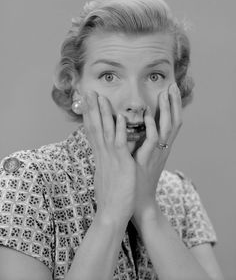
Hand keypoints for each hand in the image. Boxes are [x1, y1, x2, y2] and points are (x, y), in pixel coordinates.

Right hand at [82, 91, 135, 224]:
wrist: (111, 213)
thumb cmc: (110, 195)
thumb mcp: (106, 173)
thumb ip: (105, 160)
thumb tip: (103, 152)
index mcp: (100, 155)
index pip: (93, 131)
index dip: (90, 115)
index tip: (87, 102)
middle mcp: (102, 154)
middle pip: (95, 127)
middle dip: (91, 108)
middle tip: (88, 92)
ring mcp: (111, 158)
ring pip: (106, 131)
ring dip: (103, 113)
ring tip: (100, 97)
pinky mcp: (122, 164)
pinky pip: (120, 144)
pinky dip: (120, 130)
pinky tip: (120, 117)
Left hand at [133, 83, 182, 218]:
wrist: (136, 201)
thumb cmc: (135, 179)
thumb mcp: (140, 158)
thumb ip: (138, 143)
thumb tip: (130, 128)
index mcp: (160, 148)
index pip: (170, 123)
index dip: (172, 107)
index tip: (170, 91)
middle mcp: (162, 149)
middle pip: (173, 122)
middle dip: (174, 104)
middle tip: (173, 86)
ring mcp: (156, 154)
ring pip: (167, 128)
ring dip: (167, 109)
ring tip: (166, 92)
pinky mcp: (148, 160)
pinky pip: (153, 140)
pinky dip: (152, 125)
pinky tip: (147, 113)